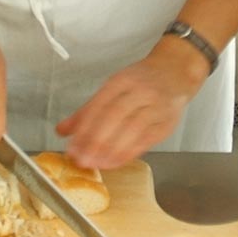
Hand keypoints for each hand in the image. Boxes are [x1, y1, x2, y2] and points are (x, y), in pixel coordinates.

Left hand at [56, 39, 207, 170]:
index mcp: (121, 81)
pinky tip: (114, 162)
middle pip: (114, 117)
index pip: (99, 106)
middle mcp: (139, 92)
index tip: (72, 147)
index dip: (84, 129)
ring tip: (95, 164)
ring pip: (131, 130)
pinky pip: (146, 140)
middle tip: (81, 159)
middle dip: (95, 141)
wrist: (176, 72)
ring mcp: (155, 107)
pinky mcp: (166, 123)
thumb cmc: (141, 81)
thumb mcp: (113, 88)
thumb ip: (87, 111)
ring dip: (111, 150)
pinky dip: (128, 153)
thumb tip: (61, 131)